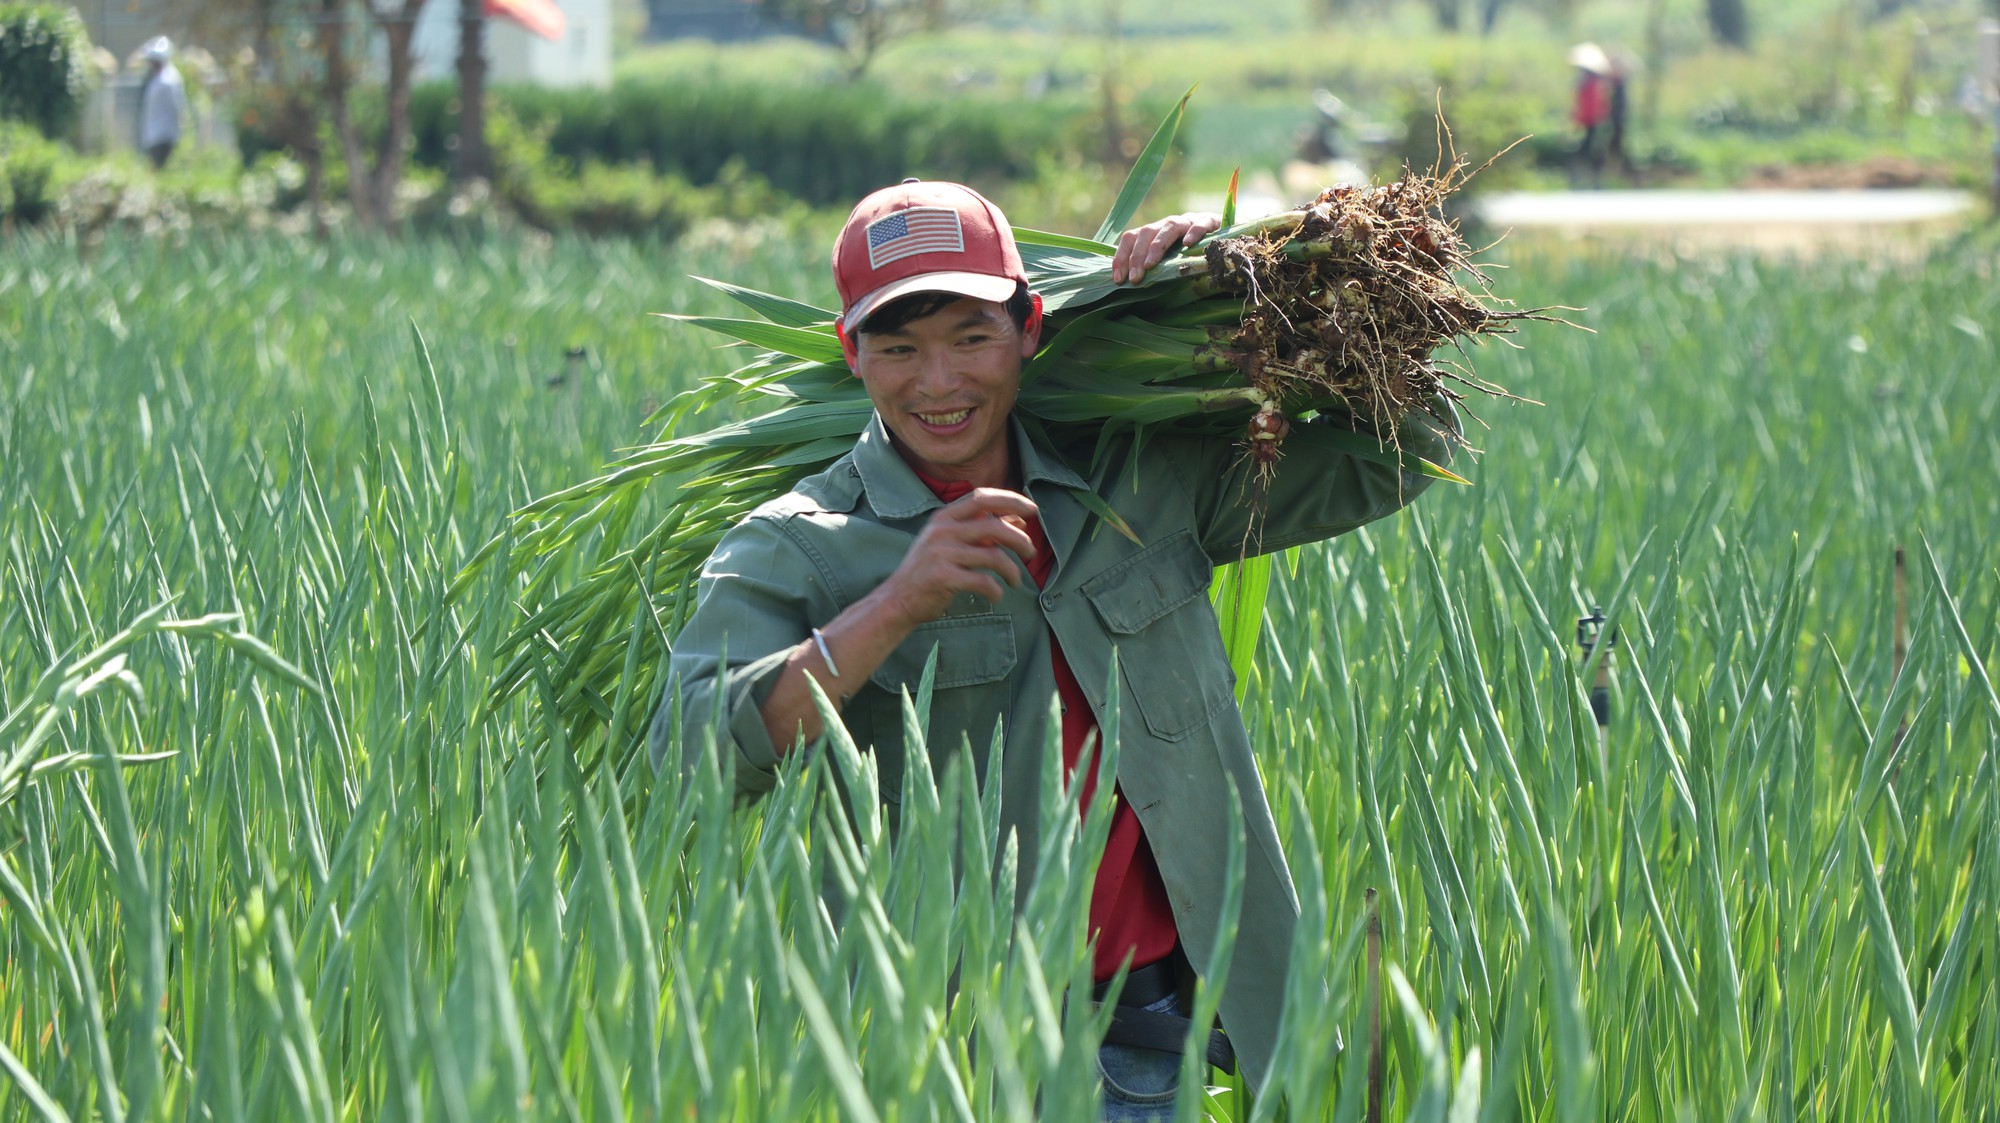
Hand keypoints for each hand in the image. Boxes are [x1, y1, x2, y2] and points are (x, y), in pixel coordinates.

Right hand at [876, 489, 1039, 628]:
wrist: (898, 599)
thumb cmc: (929, 569)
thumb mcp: (951, 542)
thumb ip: (983, 529)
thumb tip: (1019, 519)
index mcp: (943, 517)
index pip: (982, 497)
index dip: (1011, 500)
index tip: (1032, 510)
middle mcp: (942, 530)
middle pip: (994, 526)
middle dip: (1020, 539)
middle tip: (1031, 553)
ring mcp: (941, 553)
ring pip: (993, 556)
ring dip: (1012, 570)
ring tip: (1015, 581)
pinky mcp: (943, 577)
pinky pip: (983, 581)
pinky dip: (996, 590)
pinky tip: (996, 595)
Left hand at [1111, 212, 1223, 283]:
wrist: (1228, 242)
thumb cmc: (1196, 257)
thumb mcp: (1172, 265)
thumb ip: (1156, 271)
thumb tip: (1132, 290)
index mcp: (1156, 233)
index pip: (1132, 238)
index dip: (1122, 256)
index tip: (1118, 278)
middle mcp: (1169, 224)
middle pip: (1146, 232)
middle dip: (1136, 256)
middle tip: (1135, 279)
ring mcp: (1189, 221)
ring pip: (1169, 226)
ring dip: (1157, 246)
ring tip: (1150, 265)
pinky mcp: (1210, 221)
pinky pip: (1201, 224)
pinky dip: (1194, 232)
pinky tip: (1187, 245)